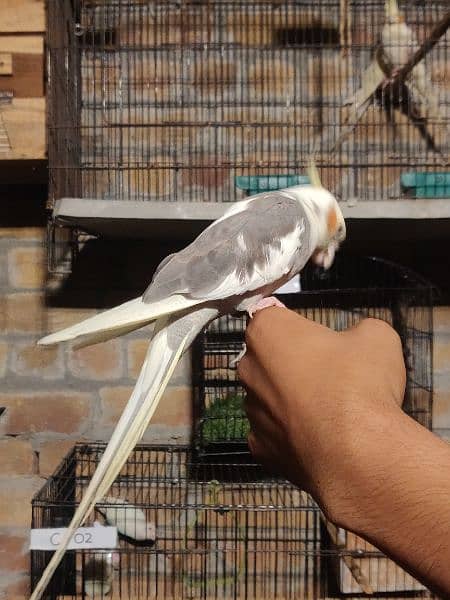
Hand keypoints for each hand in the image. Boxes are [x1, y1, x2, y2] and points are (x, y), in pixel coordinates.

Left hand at [237, 307, 405, 524]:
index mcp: (268, 331)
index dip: (297, 325)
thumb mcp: (376, 336)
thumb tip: (355, 340)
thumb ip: (356, 330)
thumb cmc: (360, 383)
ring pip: (269, 396)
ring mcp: (251, 410)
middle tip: (331, 373)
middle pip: (268, 358)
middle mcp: (249, 368)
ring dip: (291, 399)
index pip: (272, 316)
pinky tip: (318, 438)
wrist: (357, 453)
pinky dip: (292, 435)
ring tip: (329, 411)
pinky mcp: (260, 447)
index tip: (319, 338)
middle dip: (293, 362)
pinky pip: (274, 433)